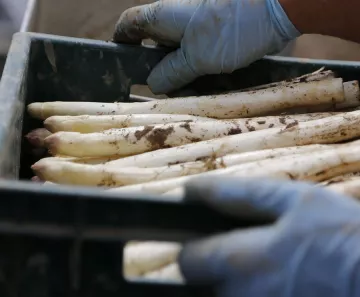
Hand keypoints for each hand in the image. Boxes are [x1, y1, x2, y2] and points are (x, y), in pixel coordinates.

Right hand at [114, 0, 299, 93]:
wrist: (276, 10)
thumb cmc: (231, 28)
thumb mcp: (195, 57)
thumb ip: (171, 72)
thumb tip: (152, 83)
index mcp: (163, 18)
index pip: (129, 25)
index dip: (121, 43)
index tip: (119, 64)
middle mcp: (176, 21)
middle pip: (153, 46)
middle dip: (154, 70)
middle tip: (161, 91)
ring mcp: (196, 29)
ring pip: (176, 56)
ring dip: (178, 76)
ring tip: (185, 93)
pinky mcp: (213, 38)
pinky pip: (196, 58)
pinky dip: (196, 73)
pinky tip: (204, 86)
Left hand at [179, 177, 359, 296]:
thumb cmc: (345, 238)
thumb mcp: (294, 200)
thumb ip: (235, 194)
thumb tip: (192, 190)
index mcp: (239, 263)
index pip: (189, 261)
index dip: (198, 250)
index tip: (215, 243)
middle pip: (213, 286)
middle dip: (231, 271)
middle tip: (270, 258)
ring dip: (252, 295)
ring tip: (291, 280)